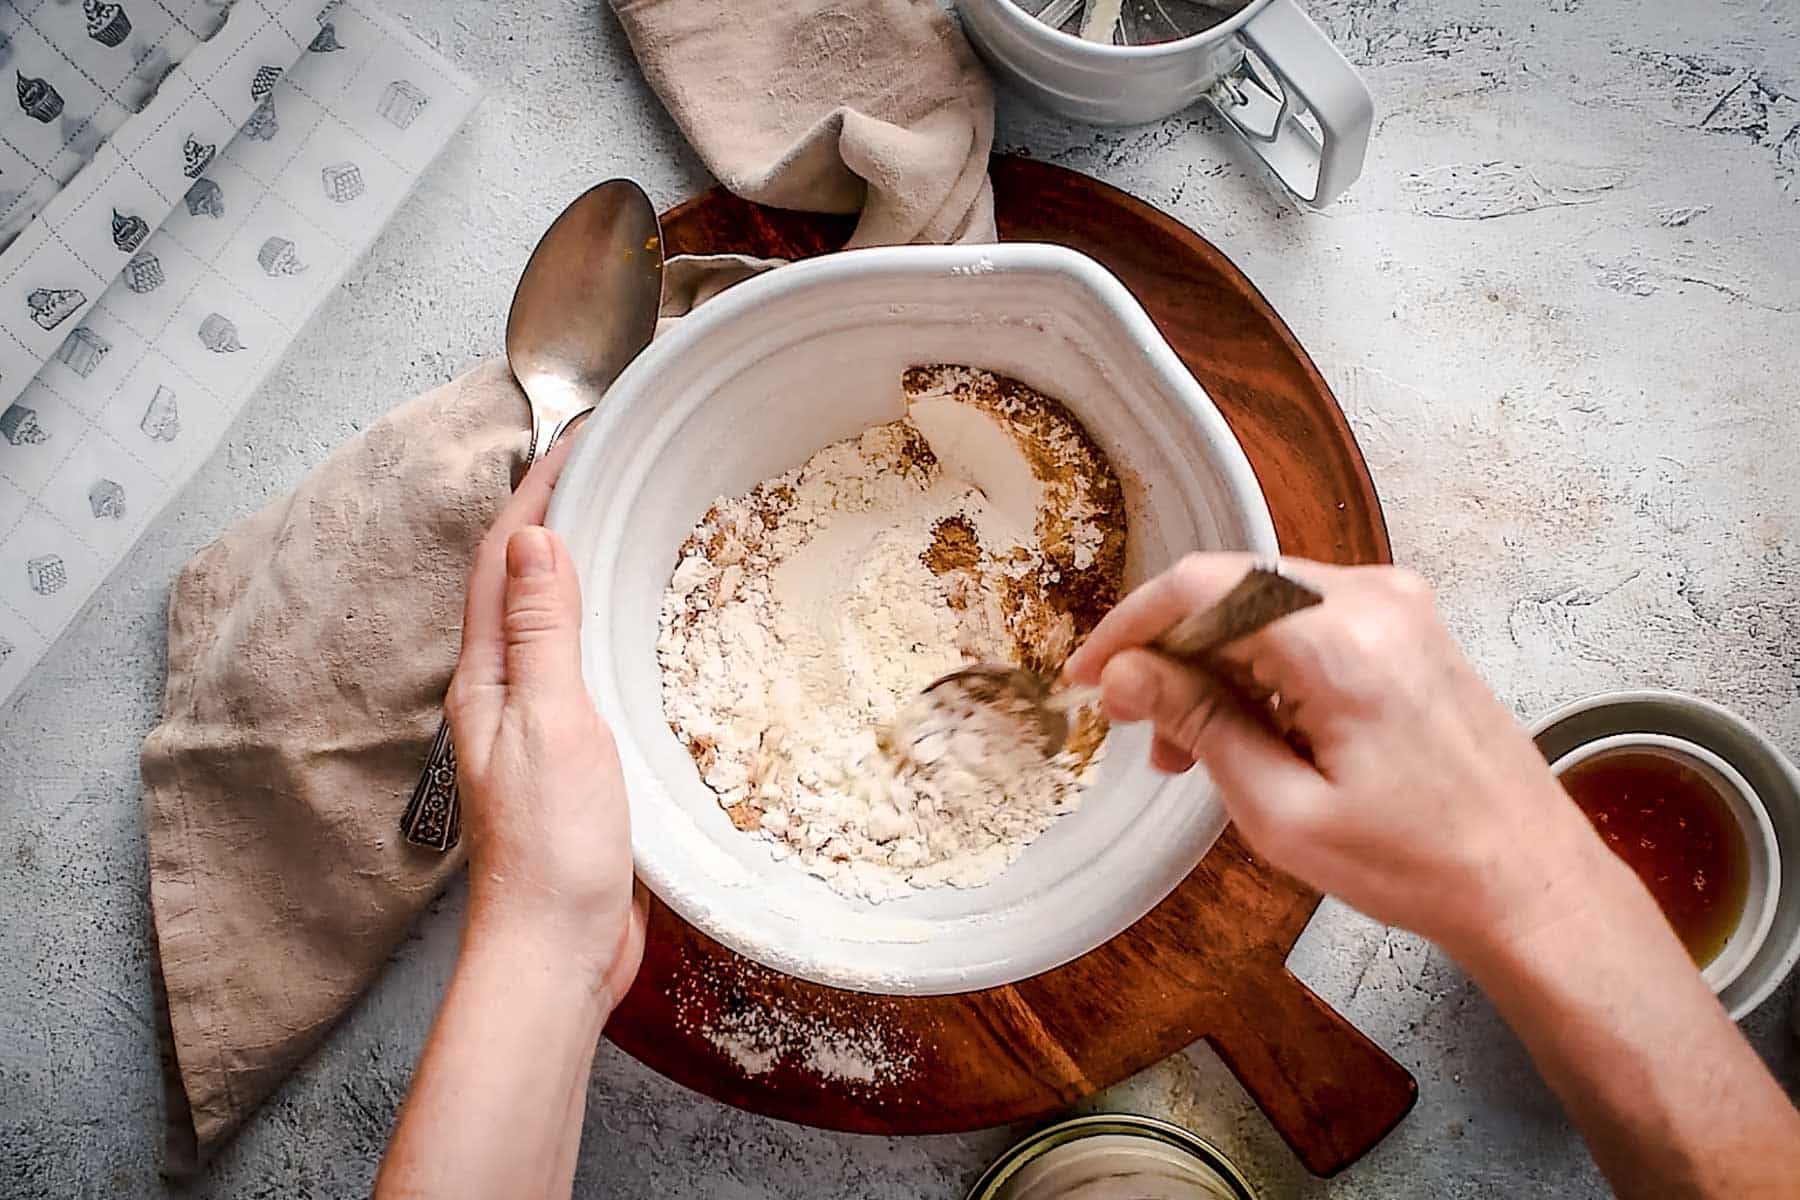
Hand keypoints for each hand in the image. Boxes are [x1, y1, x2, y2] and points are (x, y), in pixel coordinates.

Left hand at [445, 440, 645, 1009]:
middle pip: (519, 581)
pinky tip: (641, 627)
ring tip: (627, 520)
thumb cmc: (552, 844)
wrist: (558, 948)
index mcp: (486, 677)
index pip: (503, 559)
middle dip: (553, 512)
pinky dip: (607, 623)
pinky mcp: (574, 758)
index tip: (579, 435)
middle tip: (608, 461)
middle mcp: (502, 693)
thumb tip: (533, 536)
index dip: (535, 490)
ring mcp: (537, 726)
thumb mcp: (552, 722)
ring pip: (553, 622)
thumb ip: (543, 632)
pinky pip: (586, 666)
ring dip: (579, 564)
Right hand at [1065, 553, 1606, 954]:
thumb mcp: (1283, 810)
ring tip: (1184, 751)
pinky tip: (1242, 732)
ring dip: (1211, 667)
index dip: (1130, 627)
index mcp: (1342, 638)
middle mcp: (1373, 598)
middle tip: (1135, 730)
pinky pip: (1306, 623)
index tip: (1088, 679)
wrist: (1530, 882)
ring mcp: (1398, 608)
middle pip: (1230, 590)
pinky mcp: (1408, 629)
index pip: (1202, 586)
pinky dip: (1259, 668)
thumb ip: (1198, 725)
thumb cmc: (1415, 863)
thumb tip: (1126, 675)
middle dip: (1169, 655)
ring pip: (1263, 607)